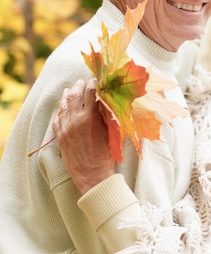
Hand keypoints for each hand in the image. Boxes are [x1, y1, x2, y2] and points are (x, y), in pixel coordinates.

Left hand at [53, 78, 113, 194]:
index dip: (93, 85)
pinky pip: (57, 118)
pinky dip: (60, 110)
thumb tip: (103, 101)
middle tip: (82, 81)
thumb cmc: (104, 152)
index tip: (95, 80)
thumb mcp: (109, 130)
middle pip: (74, 96)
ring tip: (70, 89)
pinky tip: (63, 106)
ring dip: (67, 95)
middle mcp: (75, 120)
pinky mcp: (59, 135)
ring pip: (63, 105)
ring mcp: (65, 127)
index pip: (90, 94)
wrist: (91, 172)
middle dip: (78, 86)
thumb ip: (104, 114)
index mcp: (90, 117)